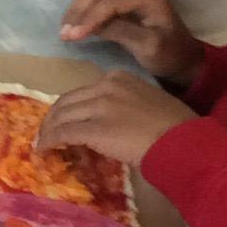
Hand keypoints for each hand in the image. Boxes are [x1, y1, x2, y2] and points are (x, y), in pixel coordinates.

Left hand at [37, 71, 192, 167]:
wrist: (183, 141)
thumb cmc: (175, 127)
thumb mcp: (148, 103)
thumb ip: (125, 105)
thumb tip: (110, 122)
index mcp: (119, 77)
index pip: (84, 91)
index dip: (71, 107)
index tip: (65, 119)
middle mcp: (106, 86)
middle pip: (67, 101)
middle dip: (53, 118)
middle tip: (45, 132)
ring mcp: (99, 106)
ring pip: (62, 117)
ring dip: (48, 131)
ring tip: (42, 143)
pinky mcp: (95, 129)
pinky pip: (63, 133)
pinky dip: (50, 141)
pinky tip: (44, 149)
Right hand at [57, 0, 201, 84]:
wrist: (183, 60)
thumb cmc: (169, 56)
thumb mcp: (148, 47)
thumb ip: (120, 32)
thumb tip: (87, 27)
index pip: (110, 1)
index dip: (89, 17)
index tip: (72, 37)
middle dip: (78, 12)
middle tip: (63, 34)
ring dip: (77, 10)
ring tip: (64, 31)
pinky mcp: (123, 1)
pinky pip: (97, 0)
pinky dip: (82, 11)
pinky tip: (73, 26)